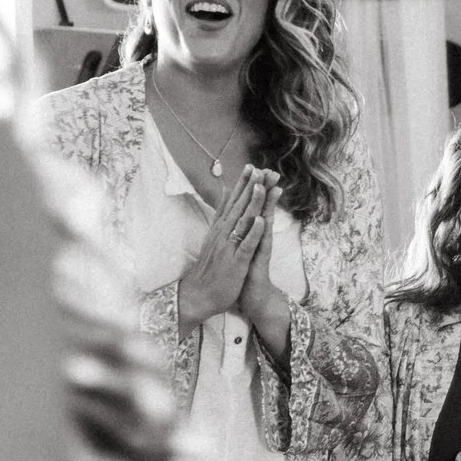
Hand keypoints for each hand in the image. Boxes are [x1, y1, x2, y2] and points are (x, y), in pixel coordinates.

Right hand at [177, 167, 265, 326]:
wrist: (199, 295)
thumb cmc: (210, 268)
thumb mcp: (214, 236)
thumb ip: (221, 214)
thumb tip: (226, 192)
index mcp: (220, 228)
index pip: (232, 201)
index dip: (242, 184)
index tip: (252, 166)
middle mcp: (223, 233)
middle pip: (239, 206)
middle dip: (250, 187)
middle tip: (261, 168)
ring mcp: (229, 246)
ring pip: (243, 221)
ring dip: (252, 203)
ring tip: (261, 185)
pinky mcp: (235, 261)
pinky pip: (246, 245)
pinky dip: (253, 232)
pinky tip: (261, 220)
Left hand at [233, 172, 297, 322]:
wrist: (253, 298)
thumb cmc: (246, 273)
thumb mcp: (242, 247)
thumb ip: (244, 229)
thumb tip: (244, 213)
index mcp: (251, 233)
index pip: (254, 207)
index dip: (255, 189)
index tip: (256, 169)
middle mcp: (258, 239)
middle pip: (262, 210)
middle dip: (266, 191)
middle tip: (271, 172)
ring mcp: (259, 251)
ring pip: (264, 225)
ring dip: (267, 206)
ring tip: (272, 188)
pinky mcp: (258, 264)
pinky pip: (260, 246)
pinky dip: (261, 234)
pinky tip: (264, 221)